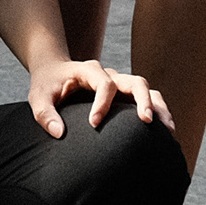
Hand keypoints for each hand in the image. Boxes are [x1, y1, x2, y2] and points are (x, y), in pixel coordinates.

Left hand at [24, 58, 170, 138]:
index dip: (102, 103)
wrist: (54, 72)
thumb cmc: (46, 85)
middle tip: (146, 122)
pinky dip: (157, 112)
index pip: (104, 83)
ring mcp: (119, 84)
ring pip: (146, 89)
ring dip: (157, 107)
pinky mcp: (123, 95)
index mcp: (89, 71)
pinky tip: (163, 132)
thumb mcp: (38, 97)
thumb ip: (45, 114)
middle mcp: (109, 75)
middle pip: (135, 82)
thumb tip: (59, 133)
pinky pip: (146, 99)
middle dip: (143, 101)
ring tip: (167, 129)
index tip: (94, 124)